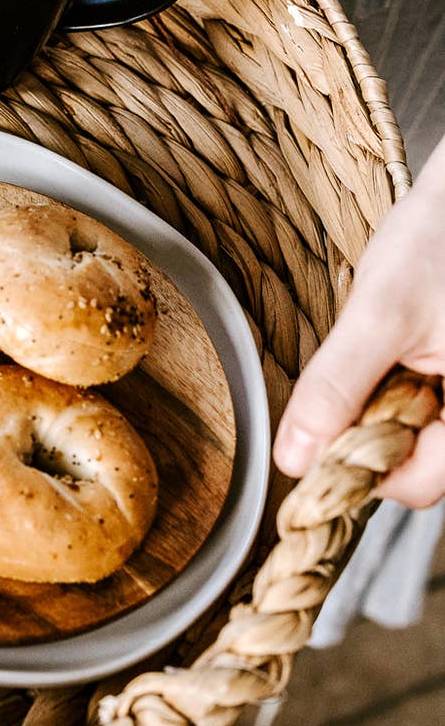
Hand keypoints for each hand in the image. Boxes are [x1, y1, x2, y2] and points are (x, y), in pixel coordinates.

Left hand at [274, 137, 444, 505]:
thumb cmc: (437, 240)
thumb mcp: (377, 313)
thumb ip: (336, 387)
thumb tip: (294, 458)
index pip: (416, 485)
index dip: (356, 469)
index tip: (312, 437)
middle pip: (419, 465)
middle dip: (370, 432)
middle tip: (357, 373)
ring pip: (418, 437)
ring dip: (382, 411)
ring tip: (381, 353)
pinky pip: (426, 408)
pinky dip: (397, 391)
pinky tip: (394, 352)